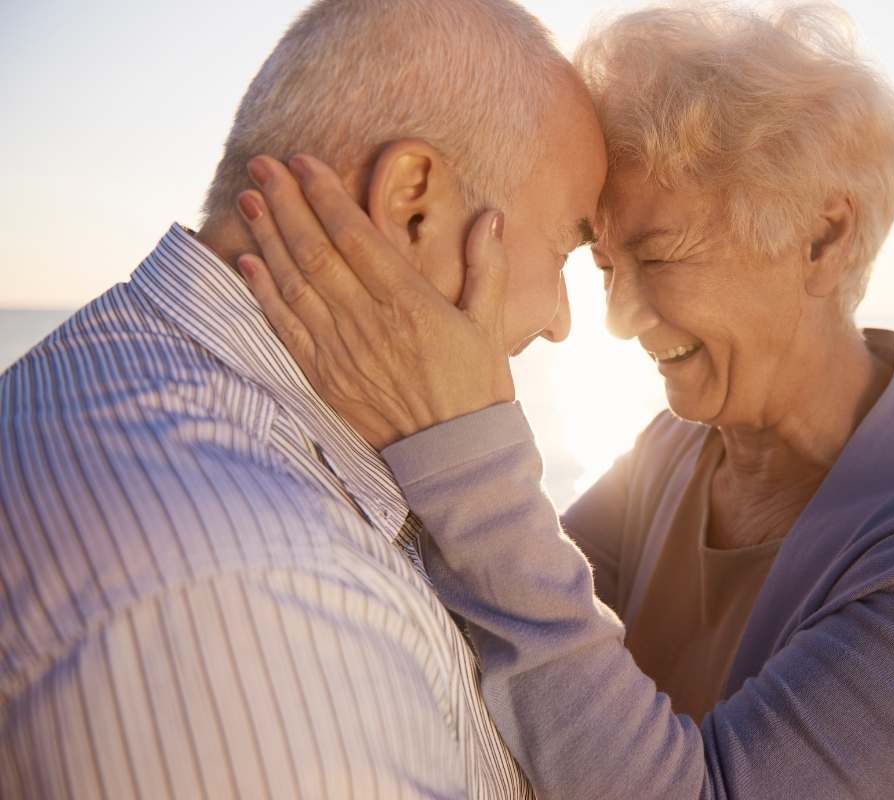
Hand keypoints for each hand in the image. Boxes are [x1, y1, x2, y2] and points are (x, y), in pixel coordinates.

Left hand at [234, 154, 514, 449]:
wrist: (455, 457)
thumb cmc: (477, 388)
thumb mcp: (492, 325)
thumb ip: (488, 267)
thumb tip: (491, 214)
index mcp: (410, 303)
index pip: (356, 236)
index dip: (326, 196)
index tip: (304, 162)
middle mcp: (369, 322)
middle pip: (316, 251)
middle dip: (286, 203)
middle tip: (263, 165)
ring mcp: (341, 351)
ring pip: (294, 283)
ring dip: (268, 238)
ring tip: (248, 199)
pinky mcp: (324, 378)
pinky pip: (286, 328)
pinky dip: (263, 293)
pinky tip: (247, 262)